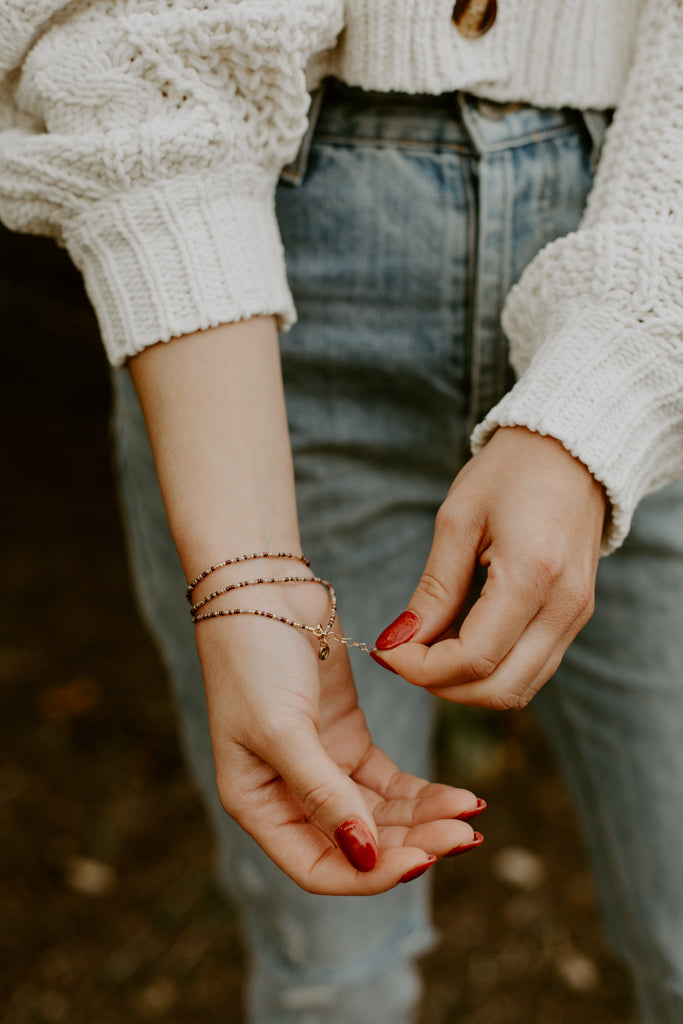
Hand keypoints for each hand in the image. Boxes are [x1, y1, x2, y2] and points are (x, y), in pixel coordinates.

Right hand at [196, 576, 482, 894]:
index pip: (318, 867)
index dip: (370, 874)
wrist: (262, 586)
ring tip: (470, 812)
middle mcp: (288, 794)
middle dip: (411, 843)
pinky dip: (422, 791)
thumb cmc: (253, 657)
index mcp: (256, 804)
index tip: (422, 861)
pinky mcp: (347, 736)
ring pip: (381, 814)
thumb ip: (322, 793)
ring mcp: (321, 765)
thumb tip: (366, 854)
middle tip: (464, 836)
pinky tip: (457, 796)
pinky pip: (390, 781)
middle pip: (360, 844)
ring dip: (424, 819)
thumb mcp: (281, 729)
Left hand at [372, 428, 605, 709]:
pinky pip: (532, 667)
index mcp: (533, 575)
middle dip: (441, 685)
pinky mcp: (575, 616)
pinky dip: (492, 670)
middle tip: (402, 657)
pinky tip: (458, 641)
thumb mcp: (458, 520)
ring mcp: (576, 616)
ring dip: (467, 684)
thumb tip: (399, 642)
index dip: (421, 668)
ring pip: (519, 689)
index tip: (386, 649)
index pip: (475, 658)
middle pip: (500, 690)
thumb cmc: (511, 471)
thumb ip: (434, 589)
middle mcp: (565, 606)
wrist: (571, 448)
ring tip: (426, 650)